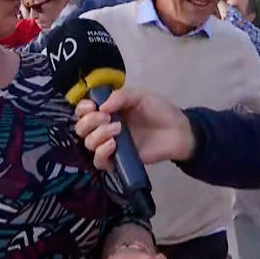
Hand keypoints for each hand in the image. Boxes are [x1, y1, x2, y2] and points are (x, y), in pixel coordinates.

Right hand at [72, 88, 195, 171]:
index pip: (83, 111)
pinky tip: (113, 145)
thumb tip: (101, 107)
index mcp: (108, 110)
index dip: (82, 109)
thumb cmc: (159, 111)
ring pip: (88, 144)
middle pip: (81, 128)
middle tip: (107, 118)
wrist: (178, 131)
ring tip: (118, 129)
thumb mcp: (140, 96)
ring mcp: (111, 144)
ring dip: (98, 135)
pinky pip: (99, 162)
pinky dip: (102, 153)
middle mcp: (105, 127)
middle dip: (89, 122)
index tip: (92, 106)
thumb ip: (121, 97)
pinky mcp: (119, 160)